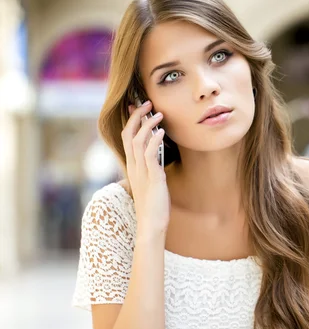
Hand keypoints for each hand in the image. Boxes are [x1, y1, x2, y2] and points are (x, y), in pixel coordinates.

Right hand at [121, 100, 170, 235]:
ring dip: (148, 124)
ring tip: (158, 113)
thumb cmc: (153, 207)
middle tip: (147, 103)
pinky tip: (161, 131)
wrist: (151, 225)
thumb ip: (151, 171)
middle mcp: (134, 167)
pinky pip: (149, 154)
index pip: (127, 138)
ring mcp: (141, 172)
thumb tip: (156, 161)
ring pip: (138, 141)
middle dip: (137, 116)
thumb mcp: (150, 184)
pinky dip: (154, 140)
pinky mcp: (152, 178)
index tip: (137, 108)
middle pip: (129, 134)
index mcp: (132, 168)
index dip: (131, 121)